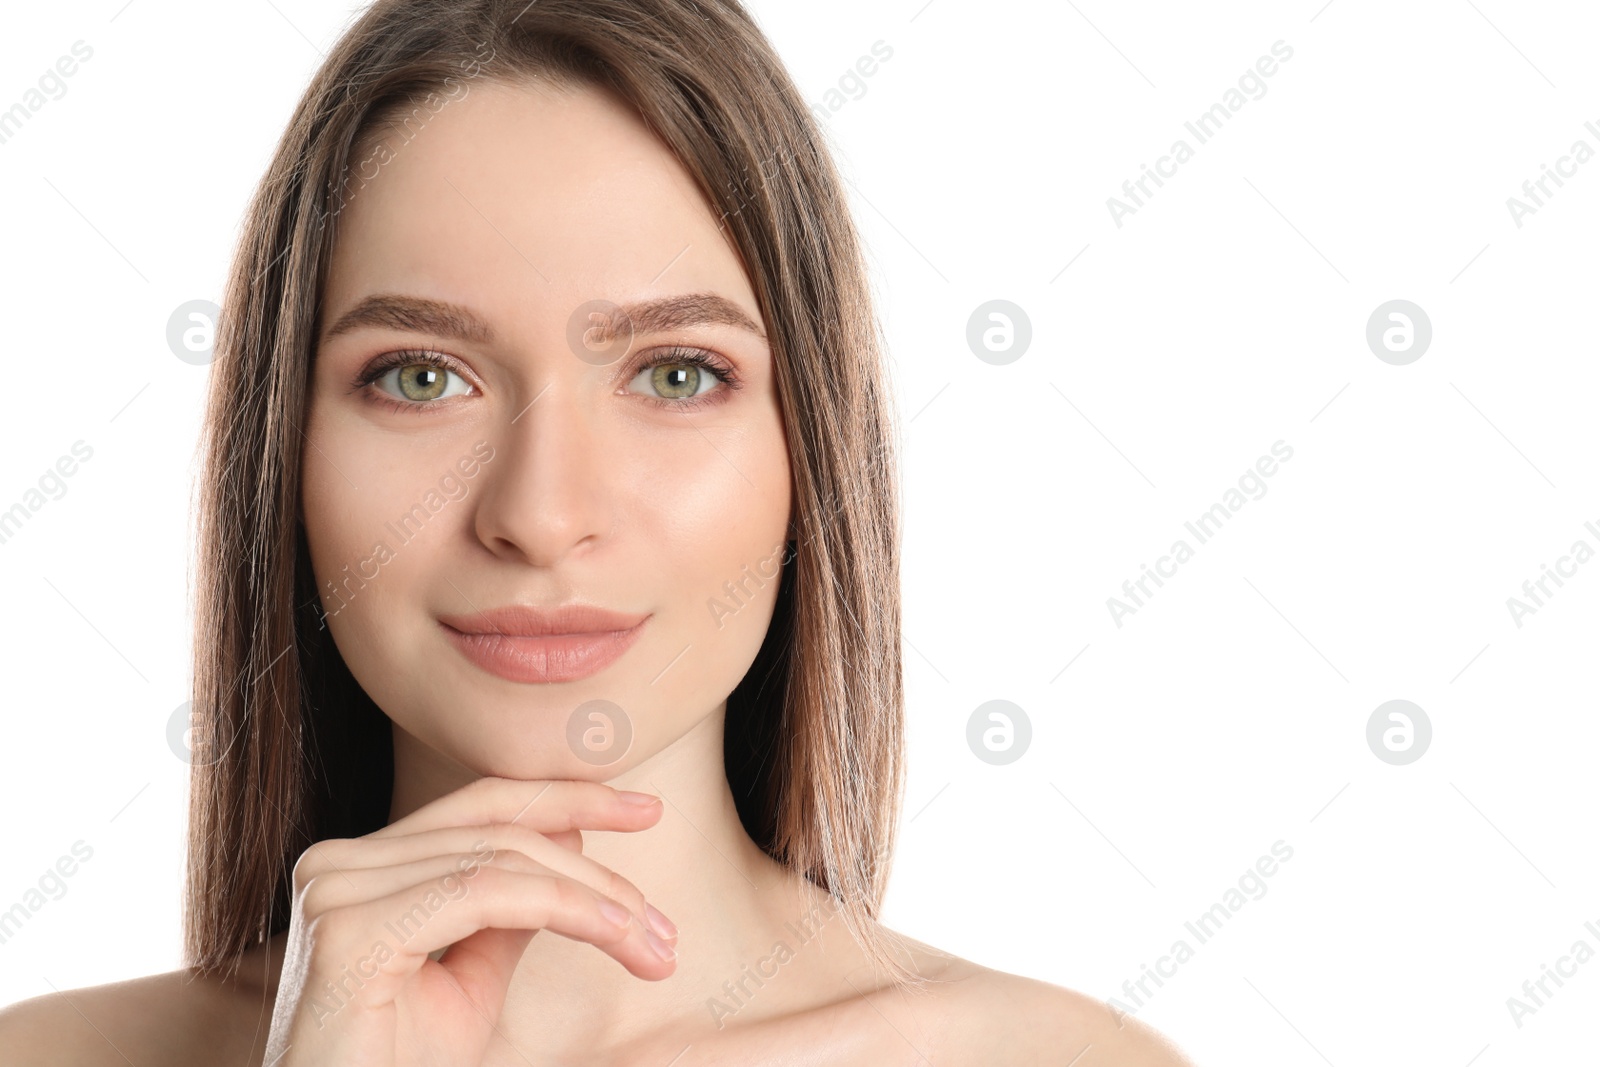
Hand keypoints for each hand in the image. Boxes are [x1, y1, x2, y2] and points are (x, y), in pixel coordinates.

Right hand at [262, 777, 678, 1065]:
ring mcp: (336, 889)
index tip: (647, 809)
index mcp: (361, 865)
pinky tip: (613, 936)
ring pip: (502, 859)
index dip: (568, 797)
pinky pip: (483, 894)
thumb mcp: (470, 981)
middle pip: (499, 828)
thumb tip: (568, 839)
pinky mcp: (349, 929)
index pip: (480, 804)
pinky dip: (564, 908)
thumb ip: (510, 909)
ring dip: (596, 899)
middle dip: (597, 870)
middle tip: (664, 925)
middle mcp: (338, 863)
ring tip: (652, 944)